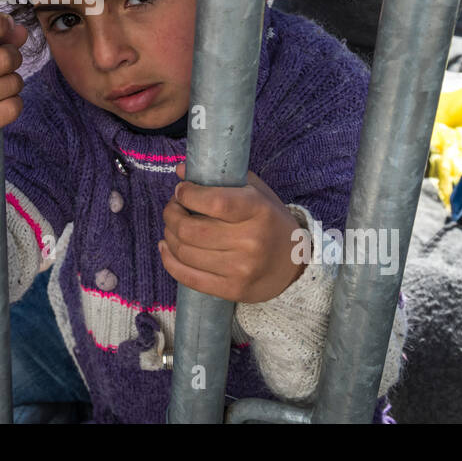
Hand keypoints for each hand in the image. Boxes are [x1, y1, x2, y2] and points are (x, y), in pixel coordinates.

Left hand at [159, 162, 306, 303]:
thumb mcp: (255, 192)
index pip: (215, 202)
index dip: (188, 195)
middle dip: (171, 214)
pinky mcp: (233, 290)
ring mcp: (241, 269)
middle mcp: (251, 241)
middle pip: (191, 230)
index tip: (181, 190)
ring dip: (169, 235)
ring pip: (185, 253)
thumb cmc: (270, 221)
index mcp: (258, 211)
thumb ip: (220, 179)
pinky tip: (166, 247)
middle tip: (172, 208)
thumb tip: (180, 169)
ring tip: (172, 226)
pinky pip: (189, 277)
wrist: (295, 263)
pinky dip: (169, 261)